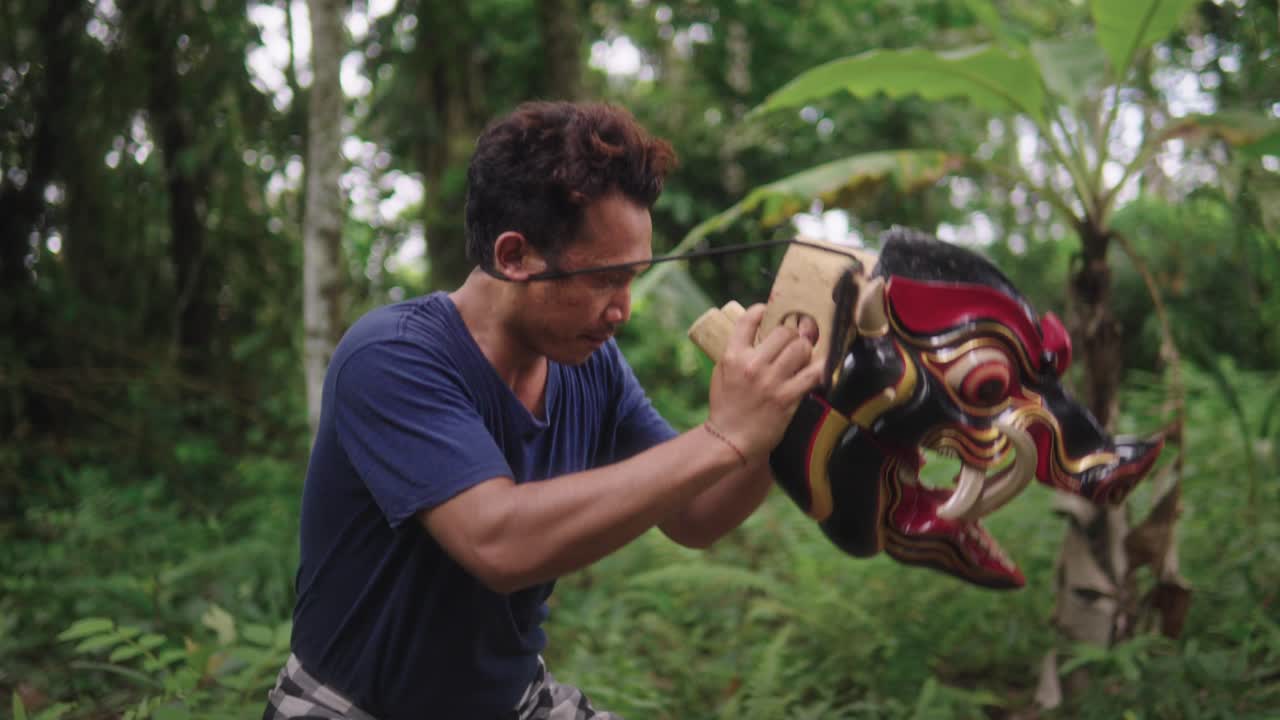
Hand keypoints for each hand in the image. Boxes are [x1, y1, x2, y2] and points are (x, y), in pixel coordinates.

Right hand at [707, 304, 823, 461]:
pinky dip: (821, 368)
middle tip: (794, 340)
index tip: (768, 310)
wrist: (730, 439)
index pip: (748, 320)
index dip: (761, 310)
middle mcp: (752, 365)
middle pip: (783, 332)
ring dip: (805, 350)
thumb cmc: (726, 406)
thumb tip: (758, 334)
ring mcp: (771, 381)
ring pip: (800, 348)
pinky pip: (813, 374)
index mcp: (733, 356)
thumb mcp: (722, 373)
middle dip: (792, 334)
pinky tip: (823, 366)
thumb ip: (737, 353)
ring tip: (803, 356)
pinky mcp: (787, 397)